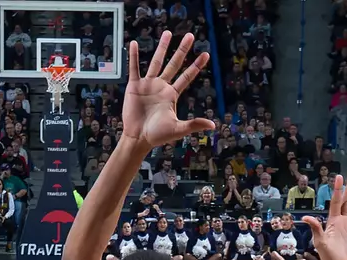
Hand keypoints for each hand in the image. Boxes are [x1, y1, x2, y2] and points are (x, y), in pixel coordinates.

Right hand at [120, 31, 214, 149]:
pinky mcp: (134, 86)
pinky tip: (134, 43)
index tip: (206, 54)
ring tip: (167, 33)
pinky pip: (134, 68)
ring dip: (162, 47)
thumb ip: (194, 124)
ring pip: (156, 62)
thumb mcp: (178, 129)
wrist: (138, 138)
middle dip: (182, 50)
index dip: (196, 66)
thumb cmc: (157, 135)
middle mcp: (161, 86)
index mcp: (172, 95)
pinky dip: (134, 56)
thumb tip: (213, 126)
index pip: (187, 77)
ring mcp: (148, 85)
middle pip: (174, 64)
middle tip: (190, 36)